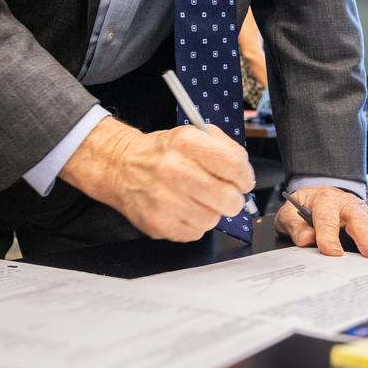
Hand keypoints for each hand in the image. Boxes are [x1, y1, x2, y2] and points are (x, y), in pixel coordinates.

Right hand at [60, 117, 254, 241]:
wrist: (122, 167)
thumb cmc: (163, 153)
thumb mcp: (192, 134)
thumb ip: (224, 148)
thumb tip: (244, 173)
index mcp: (186, 142)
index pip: (234, 165)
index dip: (244, 176)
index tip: (243, 180)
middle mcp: (174, 170)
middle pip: (229, 199)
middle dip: (233, 199)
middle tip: (225, 195)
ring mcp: (165, 200)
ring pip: (214, 219)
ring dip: (211, 211)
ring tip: (198, 199)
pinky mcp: (159, 224)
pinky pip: (196, 232)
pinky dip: (195, 223)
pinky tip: (184, 208)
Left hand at [275, 186, 367, 258]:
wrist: (318, 191)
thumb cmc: (305, 206)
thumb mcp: (289, 213)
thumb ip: (295, 226)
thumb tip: (305, 239)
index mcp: (323, 202)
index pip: (326, 220)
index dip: (328, 236)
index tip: (332, 253)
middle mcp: (346, 204)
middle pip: (358, 220)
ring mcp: (361, 210)